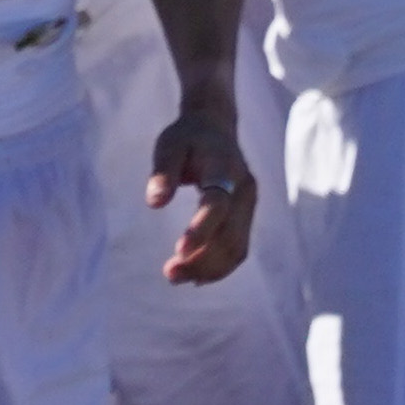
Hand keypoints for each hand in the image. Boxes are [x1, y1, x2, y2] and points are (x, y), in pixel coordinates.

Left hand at [147, 103, 258, 283]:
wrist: (215, 127)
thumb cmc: (187, 137)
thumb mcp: (168, 145)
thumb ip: (163, 172)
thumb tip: (154, 203)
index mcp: (225, 168)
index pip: (217, 205)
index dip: (200, 230)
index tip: (178, 251)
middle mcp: (244, 189)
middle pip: (230, 234)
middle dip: (202, 259)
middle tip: (169, 274)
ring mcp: (249, 204)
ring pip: (237, 247)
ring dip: (210, 269)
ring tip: (176, 277)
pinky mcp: (247, 215)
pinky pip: (239, 247)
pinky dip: (220, 266)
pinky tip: (196, 276)